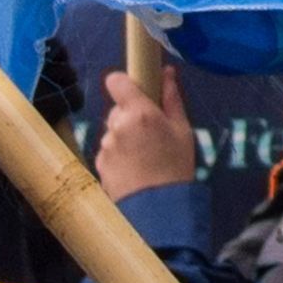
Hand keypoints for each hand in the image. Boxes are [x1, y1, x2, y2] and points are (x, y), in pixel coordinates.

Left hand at [96, 64, 195, 197]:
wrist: (160, 210)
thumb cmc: (177, 167)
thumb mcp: (183, 131)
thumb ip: (172, 98)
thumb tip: (167, 71)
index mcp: (139, 112)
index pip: (115, 81)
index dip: (124, 83)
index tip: (136, 93)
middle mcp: (117, 126)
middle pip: (118, 110)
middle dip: (130, 117)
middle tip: (150, 136)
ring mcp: (105, 146)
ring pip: (113, 132)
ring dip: (124, 139)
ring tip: (144, 159)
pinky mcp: (99, 164)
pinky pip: (108, 152)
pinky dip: (118, 157)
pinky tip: (134, 171)